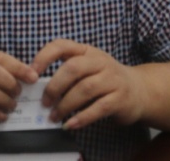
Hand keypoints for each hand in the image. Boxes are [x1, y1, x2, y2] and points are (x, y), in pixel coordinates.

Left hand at [31, 39, 148, 129]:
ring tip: (54, 117)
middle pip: (73, 68)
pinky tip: (70, 124)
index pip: (62, 45)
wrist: (139, 90)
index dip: (44, 57)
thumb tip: (38, 89)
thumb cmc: (106, 80)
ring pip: (85, 89)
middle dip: (54, 86)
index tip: (31, 73)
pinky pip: (98, 108)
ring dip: (65, 105)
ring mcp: (113, 79)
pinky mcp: (120, 98)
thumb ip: (67, 73)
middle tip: (44, 102)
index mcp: (88, 51)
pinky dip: (81, 118)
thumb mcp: (88, 69)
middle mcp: (101, 61)